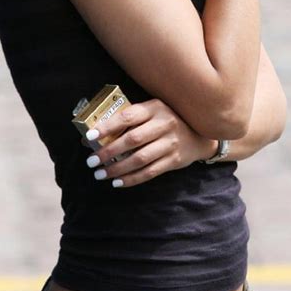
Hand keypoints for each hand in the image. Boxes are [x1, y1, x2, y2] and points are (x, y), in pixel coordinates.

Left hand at [84, 98, 216, 187]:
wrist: (200, 134)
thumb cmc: (167, 120)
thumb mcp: (153, 111)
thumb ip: (130, 119)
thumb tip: (95, 133)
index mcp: (155, 108)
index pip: (128, 117)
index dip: (107, 127)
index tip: (90, 137)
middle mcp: (164, 124)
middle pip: (132, 140)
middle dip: (108, 152)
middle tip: (91, 161)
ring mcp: (171, 143)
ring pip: (140, 159)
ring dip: (117, 169)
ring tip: (100, 174)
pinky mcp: (174, 160)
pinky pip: (149, 172)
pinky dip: (131, 179)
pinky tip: (117, 182)